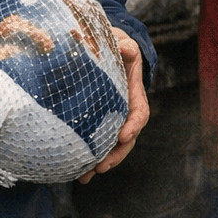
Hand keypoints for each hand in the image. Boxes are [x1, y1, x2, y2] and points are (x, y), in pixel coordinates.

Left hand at [80, 28, 150, 182]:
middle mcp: (125, 111)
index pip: (139, 113)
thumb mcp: (121, 42)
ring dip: (103, 162)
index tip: (124, 136)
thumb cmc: (115, 47)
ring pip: (113, 147)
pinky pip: (98, 144)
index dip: (133, 126)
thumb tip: (125, 48)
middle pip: (127, 138)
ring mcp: (113, 120)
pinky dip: (89, 160)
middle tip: (102, 165)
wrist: (105, 51)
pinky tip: (78, 174)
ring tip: (88, 175)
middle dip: (116, 154)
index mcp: (134, 94)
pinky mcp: (99, 124)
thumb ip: (125, 46)